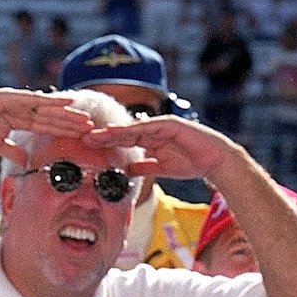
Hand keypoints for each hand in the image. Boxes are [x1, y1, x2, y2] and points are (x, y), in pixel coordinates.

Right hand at [0, 88, 96, 163]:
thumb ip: (12, 152)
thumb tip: (25, 162)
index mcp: (17, 119)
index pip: (46, 126)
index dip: (63, 130)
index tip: (80, 135)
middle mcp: (20, 109)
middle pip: (51, 117)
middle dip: (71, 122)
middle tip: (92, 127)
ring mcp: (16, 102)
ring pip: (48, 109)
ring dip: (68, 113)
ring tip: (86, 118)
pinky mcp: (10, 97)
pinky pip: (36, 99)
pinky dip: (53, 100)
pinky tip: (69, 101)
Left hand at [86, 114, 228, 182]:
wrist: (214, 161)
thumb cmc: (190, 163)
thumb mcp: (161, 169)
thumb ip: (144, 168)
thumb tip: (127, 171)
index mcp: (150, 140)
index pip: (124, 141)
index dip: (106, 144)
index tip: (88, 148)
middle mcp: (153, 130)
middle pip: (124, 133)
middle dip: (104, 136)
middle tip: (83, 138)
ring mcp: (160, 126)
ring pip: (133, 129)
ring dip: (114, 132)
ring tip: (97, 135)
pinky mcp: (170, 124)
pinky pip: (149, 127)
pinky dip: (134, 129)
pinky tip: (120, 132)